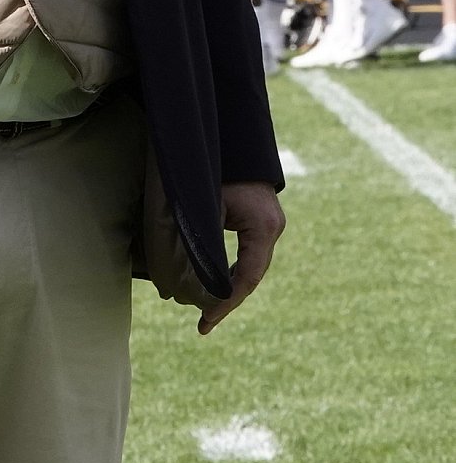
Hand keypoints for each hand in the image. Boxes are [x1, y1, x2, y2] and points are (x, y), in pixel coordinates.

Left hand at [198, 182, 285, 335]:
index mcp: (263, 227)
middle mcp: (271, 229)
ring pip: (249, 267)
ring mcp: (268, 225)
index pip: (247, 276)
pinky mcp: (259, 221)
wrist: (233, 138)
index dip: (227, 302)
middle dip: (226, 300)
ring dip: (229, 288)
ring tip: (206, 312)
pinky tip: (216, 285)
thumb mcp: (208, 204)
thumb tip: (190, 277)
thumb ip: (206, 239)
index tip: (206, 320)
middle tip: (203, 324)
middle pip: (250, 275)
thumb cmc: (218, 167)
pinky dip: (232, 271)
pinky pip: (247, 254)